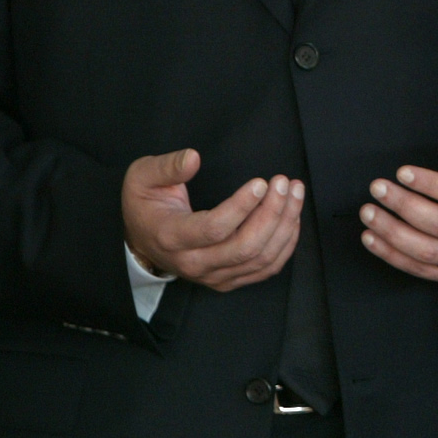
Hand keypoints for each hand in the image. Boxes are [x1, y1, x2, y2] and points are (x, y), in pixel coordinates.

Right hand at [121, 148, 301, 292]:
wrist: (143, 239)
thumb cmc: (146, 204)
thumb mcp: (143, 177)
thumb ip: (167, 167)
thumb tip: (193, 158)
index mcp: (171, 237)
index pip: (214, 229)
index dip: (242, 207)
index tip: (261, 183)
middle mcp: (193, 263)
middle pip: (245, 247)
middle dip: (272, 213)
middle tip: (284, 183)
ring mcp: (212, 275)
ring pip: (260, 259)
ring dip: (285, 225)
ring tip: (294, 193)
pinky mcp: (228, 279)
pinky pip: (265, 268)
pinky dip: (285, 244)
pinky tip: (291, 217)